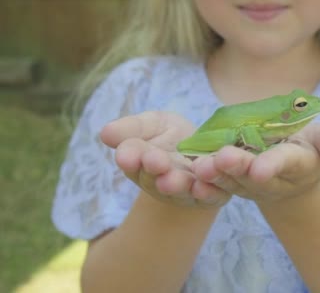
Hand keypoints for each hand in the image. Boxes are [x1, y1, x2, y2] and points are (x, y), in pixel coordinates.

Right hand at [100, 111, 230, 208]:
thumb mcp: (153, 125)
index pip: (132, 159)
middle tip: (155, 161)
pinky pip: (210, 197)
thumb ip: (132, 129)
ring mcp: (186, 192)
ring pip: (181, 190)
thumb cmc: (172, 137)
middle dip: (155, 171)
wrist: (207, 151)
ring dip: (178, 185)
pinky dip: (207, 193)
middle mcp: (161, 182)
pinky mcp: (211, 197)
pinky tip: (204, 187)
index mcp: (141, 164)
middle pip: (155, 179)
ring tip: (175, 178)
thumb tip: (105, 132)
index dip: (131, 157)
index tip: (127, 155)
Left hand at [191, 124, 319, 203]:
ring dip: (214, 174)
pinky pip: (215, 183)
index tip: (261, 169)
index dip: (273, 165)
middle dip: (237, 167)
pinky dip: (202, 182)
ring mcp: (248, 182)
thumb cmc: (310, 147)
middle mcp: (270, 177)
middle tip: (222, 159)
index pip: (285, 163)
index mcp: (295, 163)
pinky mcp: (230, 180)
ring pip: (230, 179)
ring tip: (199, 166)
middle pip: (252, 172)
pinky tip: (186, 176)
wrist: (290, 168)